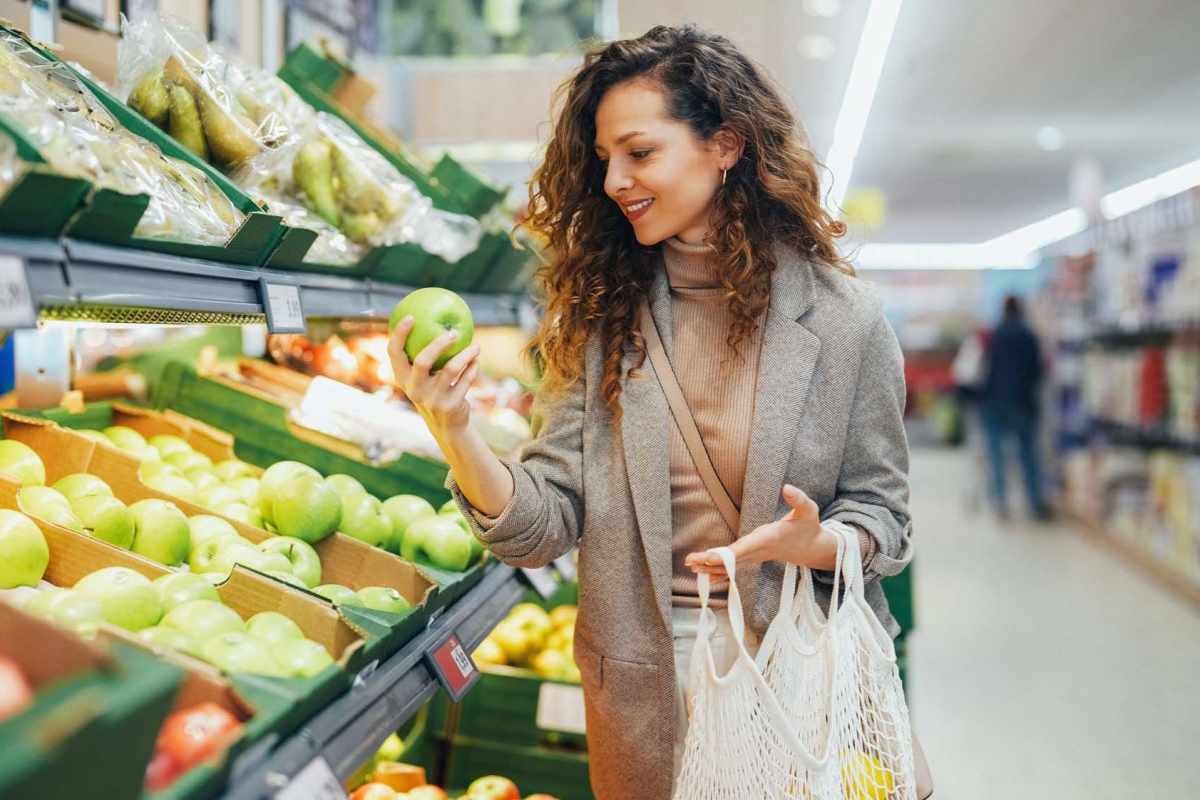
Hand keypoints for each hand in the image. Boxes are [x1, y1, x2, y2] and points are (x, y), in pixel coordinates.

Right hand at [388, 316, 480, 434]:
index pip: (394, 353)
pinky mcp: (450, 406)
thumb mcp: (424, 377)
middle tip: (453, 332)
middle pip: (422, 361)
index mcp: (403, 378)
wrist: (447, 426)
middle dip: (438, 344)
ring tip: (476, 345)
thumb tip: (435, 320)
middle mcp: (414, 389)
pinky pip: (466, 380)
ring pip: (451, 369)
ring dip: (466, 354)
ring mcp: (432, 399)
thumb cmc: (434, 391)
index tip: (411, 316)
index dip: (399, 334)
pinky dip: (473, 368)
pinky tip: (476, 360)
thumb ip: (425, 355)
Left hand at [684, 484, 837, 580]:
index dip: (728, 554)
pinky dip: (720, 572)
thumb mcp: (808, 510)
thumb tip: (787, 488)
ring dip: (711, 568)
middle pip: (732, 559)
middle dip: (711, 562)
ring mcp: (756, 556)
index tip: (710, 557)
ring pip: (731, 565)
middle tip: (690, 562)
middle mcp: (760, 551)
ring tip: (691, 566)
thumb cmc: (808, 526)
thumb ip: (798, 499)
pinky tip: (705, 577)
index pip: (745, 548)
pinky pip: (735, 568)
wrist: (812, 548)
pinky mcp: (754, 557)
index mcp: (769, 539)